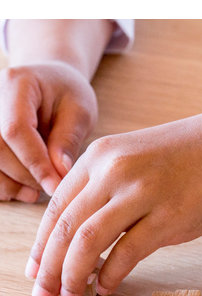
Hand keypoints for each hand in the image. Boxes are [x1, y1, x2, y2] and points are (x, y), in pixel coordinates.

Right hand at [0, 61, 96, 201]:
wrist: (49, 85)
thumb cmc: (67, 96)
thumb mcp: (80, 112)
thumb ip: (68, 140)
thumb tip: (59, 172)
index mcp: (17, 84)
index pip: (16, 129)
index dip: (35, 163)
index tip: (56, 185)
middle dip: (26, 175)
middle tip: (52, 186)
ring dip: (11, 184)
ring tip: (37, 191)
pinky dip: (3, 185)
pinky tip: (24, 189)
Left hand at [27, 110, 201, 295]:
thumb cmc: (192, 157)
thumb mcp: (137, 161)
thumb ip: (110, 192)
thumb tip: (90, 239)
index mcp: (101, 157)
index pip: (56, 208)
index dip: (42, 246)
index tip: (36, 271)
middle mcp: (113, 171)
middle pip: (65, 228)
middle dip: (48, 268)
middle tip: (44, 295)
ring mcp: (141, 193)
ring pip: (88, 240)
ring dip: (73, 275)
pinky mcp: (168, 216)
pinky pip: (127, 252)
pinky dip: (110, 274)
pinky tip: (106, 288)